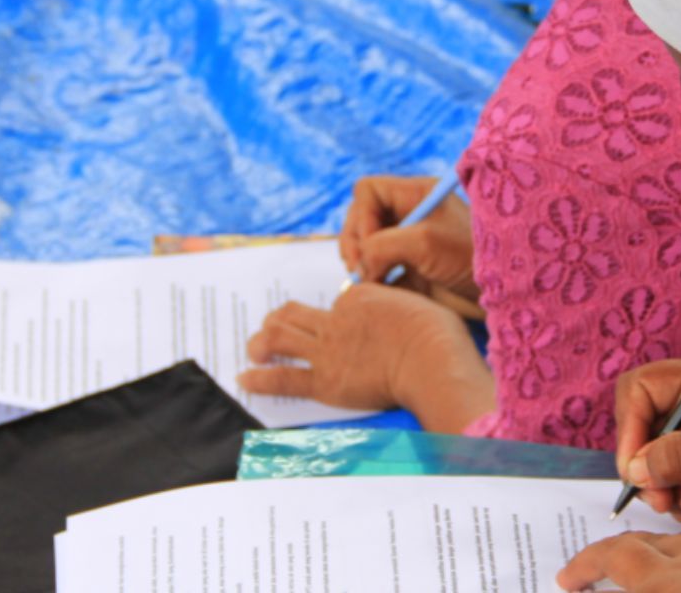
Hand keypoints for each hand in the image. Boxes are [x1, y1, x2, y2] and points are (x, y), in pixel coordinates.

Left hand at [238, 283, 494, 429]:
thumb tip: (395, 315)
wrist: (431, 359)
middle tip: (271, 327)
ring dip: (261, 341)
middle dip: (278, 318)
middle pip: (295, 314)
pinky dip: (259, 378)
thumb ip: (396, 307)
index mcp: (358, 298)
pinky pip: (283, 378)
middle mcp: (336, 320)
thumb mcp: (417, 303)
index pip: (336, 303)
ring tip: (253, 349)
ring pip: (279, 337)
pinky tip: (244, 378)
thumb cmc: (436, 334)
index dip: (334, 314)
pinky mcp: (324, 381)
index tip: (338, 326)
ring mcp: (327, 351)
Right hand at [339, 175, 481, 318]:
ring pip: (364, 248)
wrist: (502, 293)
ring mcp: (407, 245)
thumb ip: (381, 246)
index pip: (367, 192)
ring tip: (369, 284)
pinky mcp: (409, 274)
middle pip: (359, 220)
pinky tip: (380, 295)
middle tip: (359, 271)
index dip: (361, 216)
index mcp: (415, 195)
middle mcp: (408, 216)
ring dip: (360, 266)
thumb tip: (357, 266)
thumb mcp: (424, 241)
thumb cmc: (471, 256)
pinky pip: (376, 274)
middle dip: (354, 244)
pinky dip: (372, 284)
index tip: (370, 245)